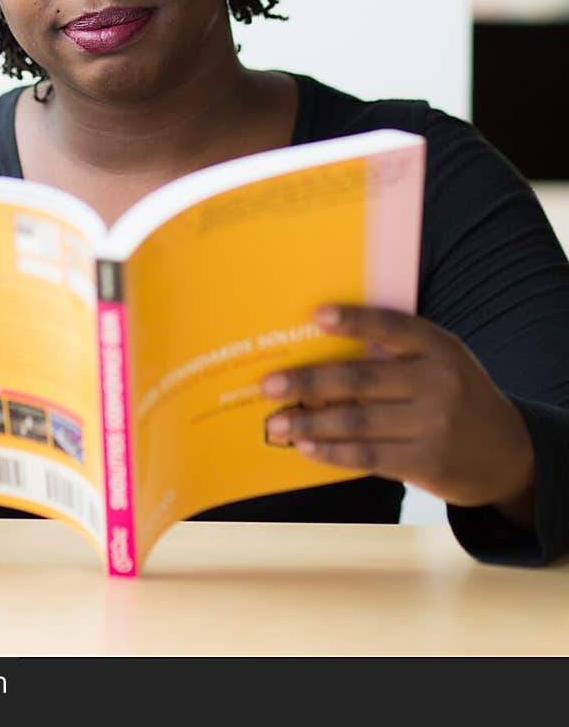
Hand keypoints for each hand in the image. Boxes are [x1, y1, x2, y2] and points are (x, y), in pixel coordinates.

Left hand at [261, 306, 535, 518]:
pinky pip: (368, 456)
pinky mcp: (428, 463)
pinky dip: (331, 451)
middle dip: (309, 381)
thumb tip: (322, 352)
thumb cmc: (457, 396)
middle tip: (268, 385)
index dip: (354, 320)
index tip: (315, 315)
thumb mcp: (443, 362)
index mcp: (439, 346)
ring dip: (309, 422)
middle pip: (360, 379)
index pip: (391, 326)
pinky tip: (305, 446)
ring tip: (275, 423)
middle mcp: (439, 382)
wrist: (510, 454)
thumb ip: (397, 354)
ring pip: (357, 421)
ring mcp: (435, 425)